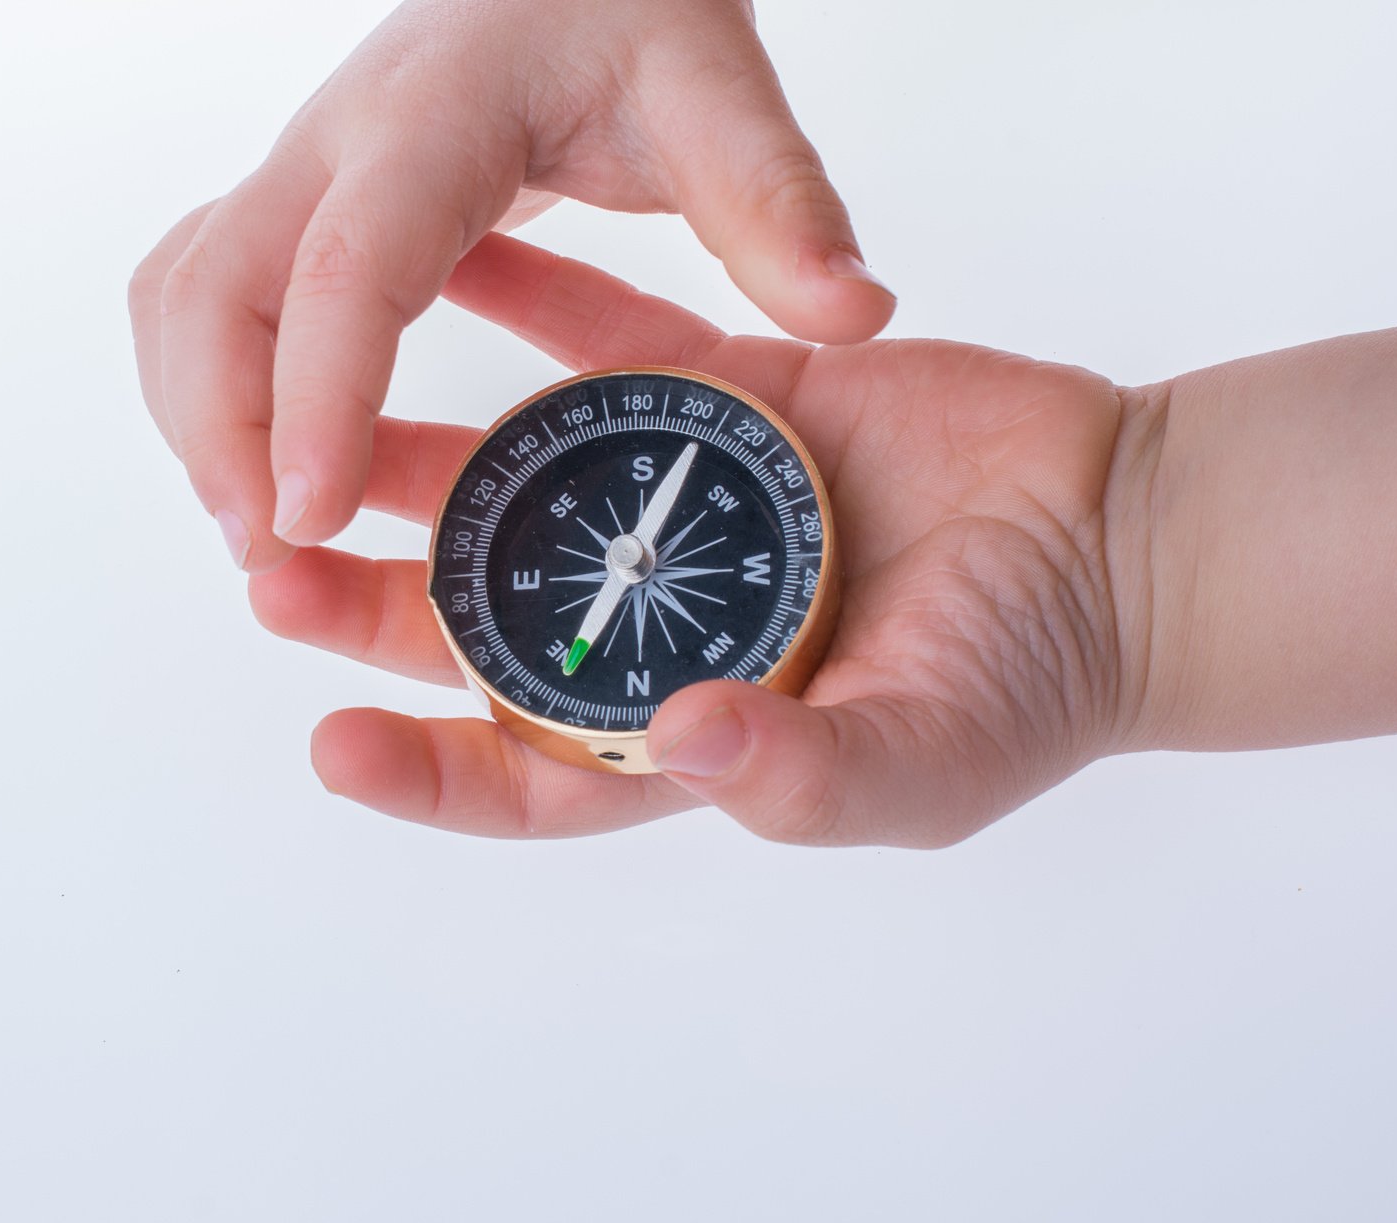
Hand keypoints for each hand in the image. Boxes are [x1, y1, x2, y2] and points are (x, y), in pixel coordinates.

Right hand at [128, 0, 894, 571]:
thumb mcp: (715, 88)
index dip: (317, 397)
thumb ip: (777, 199)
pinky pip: (194, 298)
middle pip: (211, 291)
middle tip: (275, 561)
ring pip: (178, 296)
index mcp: (430, 124)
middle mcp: (333, 146)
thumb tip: (853, 313)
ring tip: (267, 541)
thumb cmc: (628, 9)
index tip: (313, 516)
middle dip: (222, 434)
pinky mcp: (290, 205)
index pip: (345, 268)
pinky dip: (201, 391)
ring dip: (196, 420)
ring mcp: (295, 172)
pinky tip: (259, 469)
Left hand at [249, 233, 1155, 844]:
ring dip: (420, 468)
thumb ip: (802, 771)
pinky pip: (605, 352)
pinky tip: (456, 276)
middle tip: (276, 576)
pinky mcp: (720, 401)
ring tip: (322, 436)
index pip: (528, 768)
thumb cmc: (1033, 678)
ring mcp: (676, 510)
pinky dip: (535, 313)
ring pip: (518, 488)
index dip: (429, 772)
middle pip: (482, 628)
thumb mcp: (923, 760)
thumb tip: (682, 742)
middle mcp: (652, 626)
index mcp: (680, 733)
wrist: (1120, 530)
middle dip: (374, 612)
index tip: (335, 746)